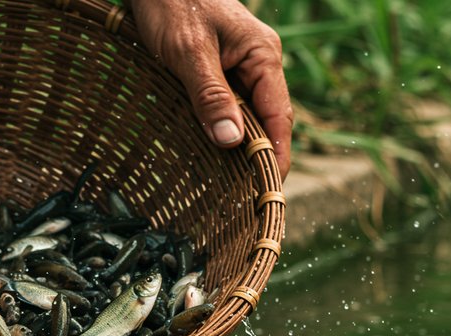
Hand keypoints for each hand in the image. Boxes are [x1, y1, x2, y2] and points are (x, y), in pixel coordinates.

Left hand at [128, 0, 292, 178]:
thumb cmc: (171, 3)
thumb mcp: (188, 52)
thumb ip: (210, 94)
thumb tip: (232, 141)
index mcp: (262, 55)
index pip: (279, 116)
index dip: (277, 155)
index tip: (268, 190)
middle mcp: (257, 63)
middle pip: (264, 121)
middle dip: (256, 158)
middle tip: (243, 200)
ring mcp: (237, 67)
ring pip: (243, 116)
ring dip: (235, 147)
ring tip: (228, 188)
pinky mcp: (217, 71)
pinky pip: (225, 107)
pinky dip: (219, 130)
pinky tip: (208, 154)